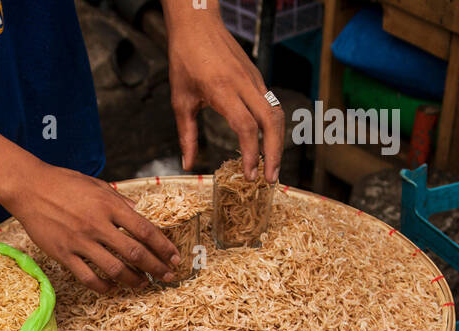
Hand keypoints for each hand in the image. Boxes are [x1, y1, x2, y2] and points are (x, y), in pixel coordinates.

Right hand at [6, 160, 179, 291]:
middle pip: (135, 253)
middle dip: (156, 267)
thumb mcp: (97, 185)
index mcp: (109, 205)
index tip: (174, 257)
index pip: (144, 230)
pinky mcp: (64, 255)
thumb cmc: (64, 183)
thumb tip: (138, 213)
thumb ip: (119, 201)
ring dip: (133, 280)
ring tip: (143, 284)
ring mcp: (80, 242)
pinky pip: (88, 278)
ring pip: (114, 269)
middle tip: (167, 276)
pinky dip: (104, 287)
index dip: (163, 246)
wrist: (30, 187)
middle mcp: (98, 225)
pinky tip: (112, 287)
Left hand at [163, 2, 284, 181]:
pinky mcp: (256, 76)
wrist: (197, 23)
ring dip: (278, 141)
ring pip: (276, 112)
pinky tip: (267, 144)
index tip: (249, 175)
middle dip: (274, 153)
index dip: (252, 154)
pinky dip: (273, 127)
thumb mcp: (180, 100)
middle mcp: (244, 84)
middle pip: (271, 122)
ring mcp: (253, 78)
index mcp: (223, 90)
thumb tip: (188, 165)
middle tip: (270, 178)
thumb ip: (187, 135)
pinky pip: (271, 104)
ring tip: (272, 166)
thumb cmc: (185, 59)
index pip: (246, 127)